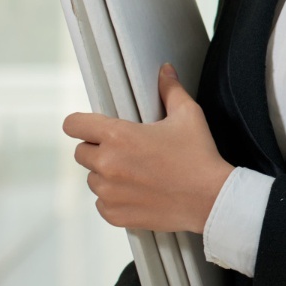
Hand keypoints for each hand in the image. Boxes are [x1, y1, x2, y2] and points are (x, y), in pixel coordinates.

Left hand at [64, 64, 233, 232]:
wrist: (211, 199)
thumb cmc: (199, 157)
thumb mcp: (188, 116)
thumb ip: (171, 90)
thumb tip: (165, 71)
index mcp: (119, 137)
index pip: (74, 125)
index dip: (82, 124)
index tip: (91, 128)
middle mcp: (107, 164)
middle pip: (81, 153)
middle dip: (99, 150)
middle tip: (127, 152)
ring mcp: (109, 192)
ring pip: (93, 179)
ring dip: (107, 175)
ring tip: (137, 173)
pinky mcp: (114, 213)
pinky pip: (102, 203)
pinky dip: (115, 198)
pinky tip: (138, 192)